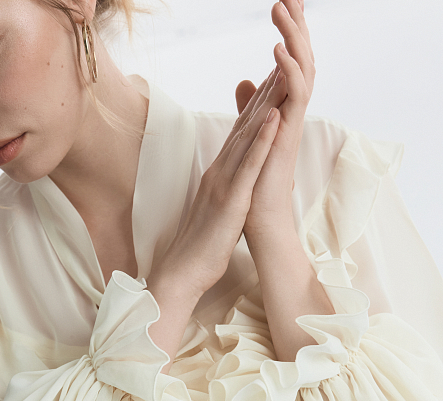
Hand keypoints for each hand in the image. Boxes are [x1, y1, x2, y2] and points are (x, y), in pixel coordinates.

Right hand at [149, 82, 282, 301]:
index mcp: (217, 176)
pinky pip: (249, 165)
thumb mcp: (216, 212)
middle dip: (263, 94)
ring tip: (283, 74)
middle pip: (243, 126)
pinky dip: (262, 140)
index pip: (239, 135)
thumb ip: (225, 193)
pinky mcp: (231, 200)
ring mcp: (223, 184)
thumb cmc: (200, 249)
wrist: (183, 272)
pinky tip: (274, 117)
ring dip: (266, 105)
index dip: (255, 106)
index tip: (271, 81)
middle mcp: (219, 173)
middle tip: (281, 61)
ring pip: (247, 137)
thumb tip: (236, 186)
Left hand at [243, 0, 314, 246]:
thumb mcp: (250, 137)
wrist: (259, 219)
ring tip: (284, 8)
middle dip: (295, 27)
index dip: (289, 34)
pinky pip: (294, 98)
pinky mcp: (288, 137)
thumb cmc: (254, 184)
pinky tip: (276, 51)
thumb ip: (251, 108)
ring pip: (301, 72)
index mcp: (282, 112)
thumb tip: (246, 81)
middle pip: (299, 61)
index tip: (287, 3)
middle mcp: (290, 114)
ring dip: (292, 39)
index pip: (288, 65)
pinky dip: (287, 73)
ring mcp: (292, 125)